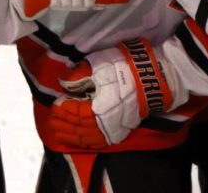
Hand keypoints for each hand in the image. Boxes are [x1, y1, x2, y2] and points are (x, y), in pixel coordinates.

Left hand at [50, 37, 186, 147]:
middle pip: (79, 127)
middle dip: (64, 124)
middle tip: (53, 120)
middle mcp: (105, 122)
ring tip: (61, 132)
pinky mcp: (122, 129)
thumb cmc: (126, 68)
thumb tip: (63, 83)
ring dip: (73, 135)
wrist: (154, 77)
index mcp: (98, 107)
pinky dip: (88, 142)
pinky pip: (101, 141)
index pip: (75, 112)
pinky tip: (81, 140)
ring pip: (88, 137)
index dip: (64, 109)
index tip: (55, 104)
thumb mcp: (99, 65)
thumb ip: (79, 75)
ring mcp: (114, 128)